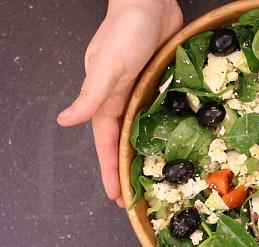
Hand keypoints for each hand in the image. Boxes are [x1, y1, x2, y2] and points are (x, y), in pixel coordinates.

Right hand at [57, 0, 181, 206]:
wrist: (149, 4)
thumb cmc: (125, 31)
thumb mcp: (107, 66)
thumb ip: (91, 96)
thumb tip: (66, 121)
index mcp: (105, 99)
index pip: (106, 143)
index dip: (110, 169)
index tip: (114, 194)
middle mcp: (121, 99)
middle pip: (123, 141)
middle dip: (125, 168)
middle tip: (135, 194)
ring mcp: (140, 91)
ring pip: (140, 130)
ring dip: (144, 151)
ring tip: (154, 174)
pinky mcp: (157, 82)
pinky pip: (158, 111)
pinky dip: (160, 128)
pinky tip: (171, 139)